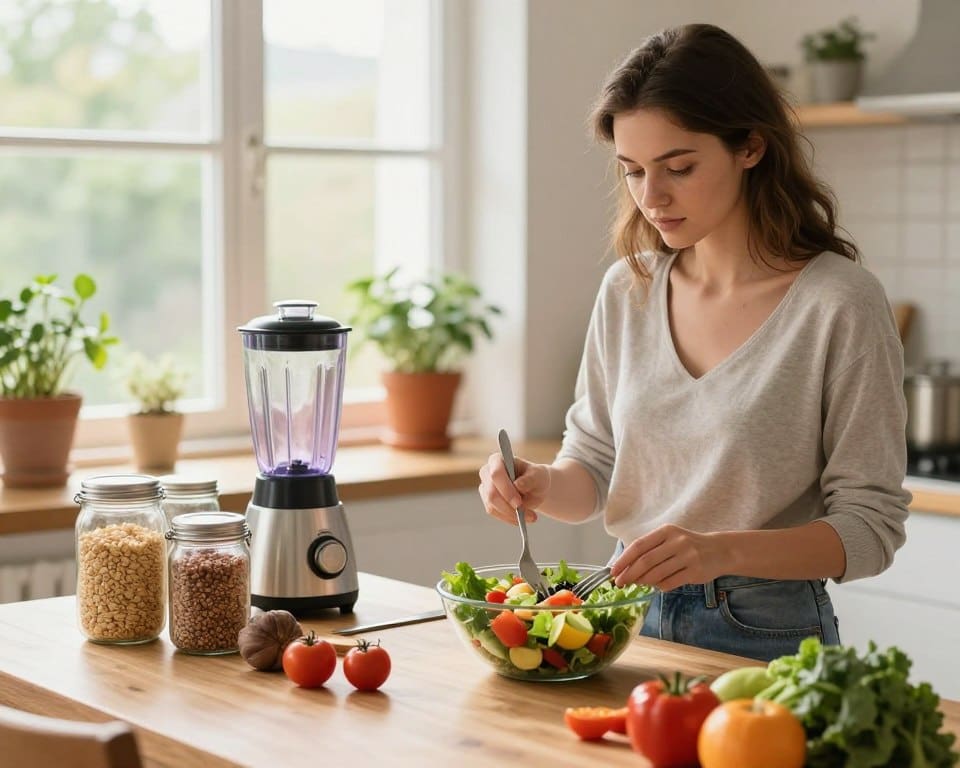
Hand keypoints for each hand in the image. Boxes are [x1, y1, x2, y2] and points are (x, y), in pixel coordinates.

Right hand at [478, 452, 550, 525]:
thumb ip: (530, 479)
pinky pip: (494, 513)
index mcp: (498, 460)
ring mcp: (485, 487)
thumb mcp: (539, 476)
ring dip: (512, 515)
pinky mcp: (487, 501)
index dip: (506, 489)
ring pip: (492, 506)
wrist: (534, 488)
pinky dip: (509, 518)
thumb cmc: (536, 477)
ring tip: (531, 516)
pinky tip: (522, 518)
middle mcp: (487, 472)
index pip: (496, 474)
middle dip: (509, 506)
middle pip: (491, 493)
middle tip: (528, 514)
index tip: (519, 503)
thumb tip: (518, 485)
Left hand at [610, 524, 725, 591]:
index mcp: (666, 531)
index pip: (639, 545)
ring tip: (636, 584)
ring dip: (643, 581)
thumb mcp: (670, 539)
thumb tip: (626, 567)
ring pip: (657, 574)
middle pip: (646, 561)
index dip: (624, 560)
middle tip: (619, 583)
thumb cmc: (688, 545)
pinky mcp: (695, 571)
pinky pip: (670, 583)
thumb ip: (650, 550)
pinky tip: (656, 585)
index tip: (613, 571)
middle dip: (629, 574)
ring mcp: (687, 556)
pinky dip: (659, 586)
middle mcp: (677, 542)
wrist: (720, 550)